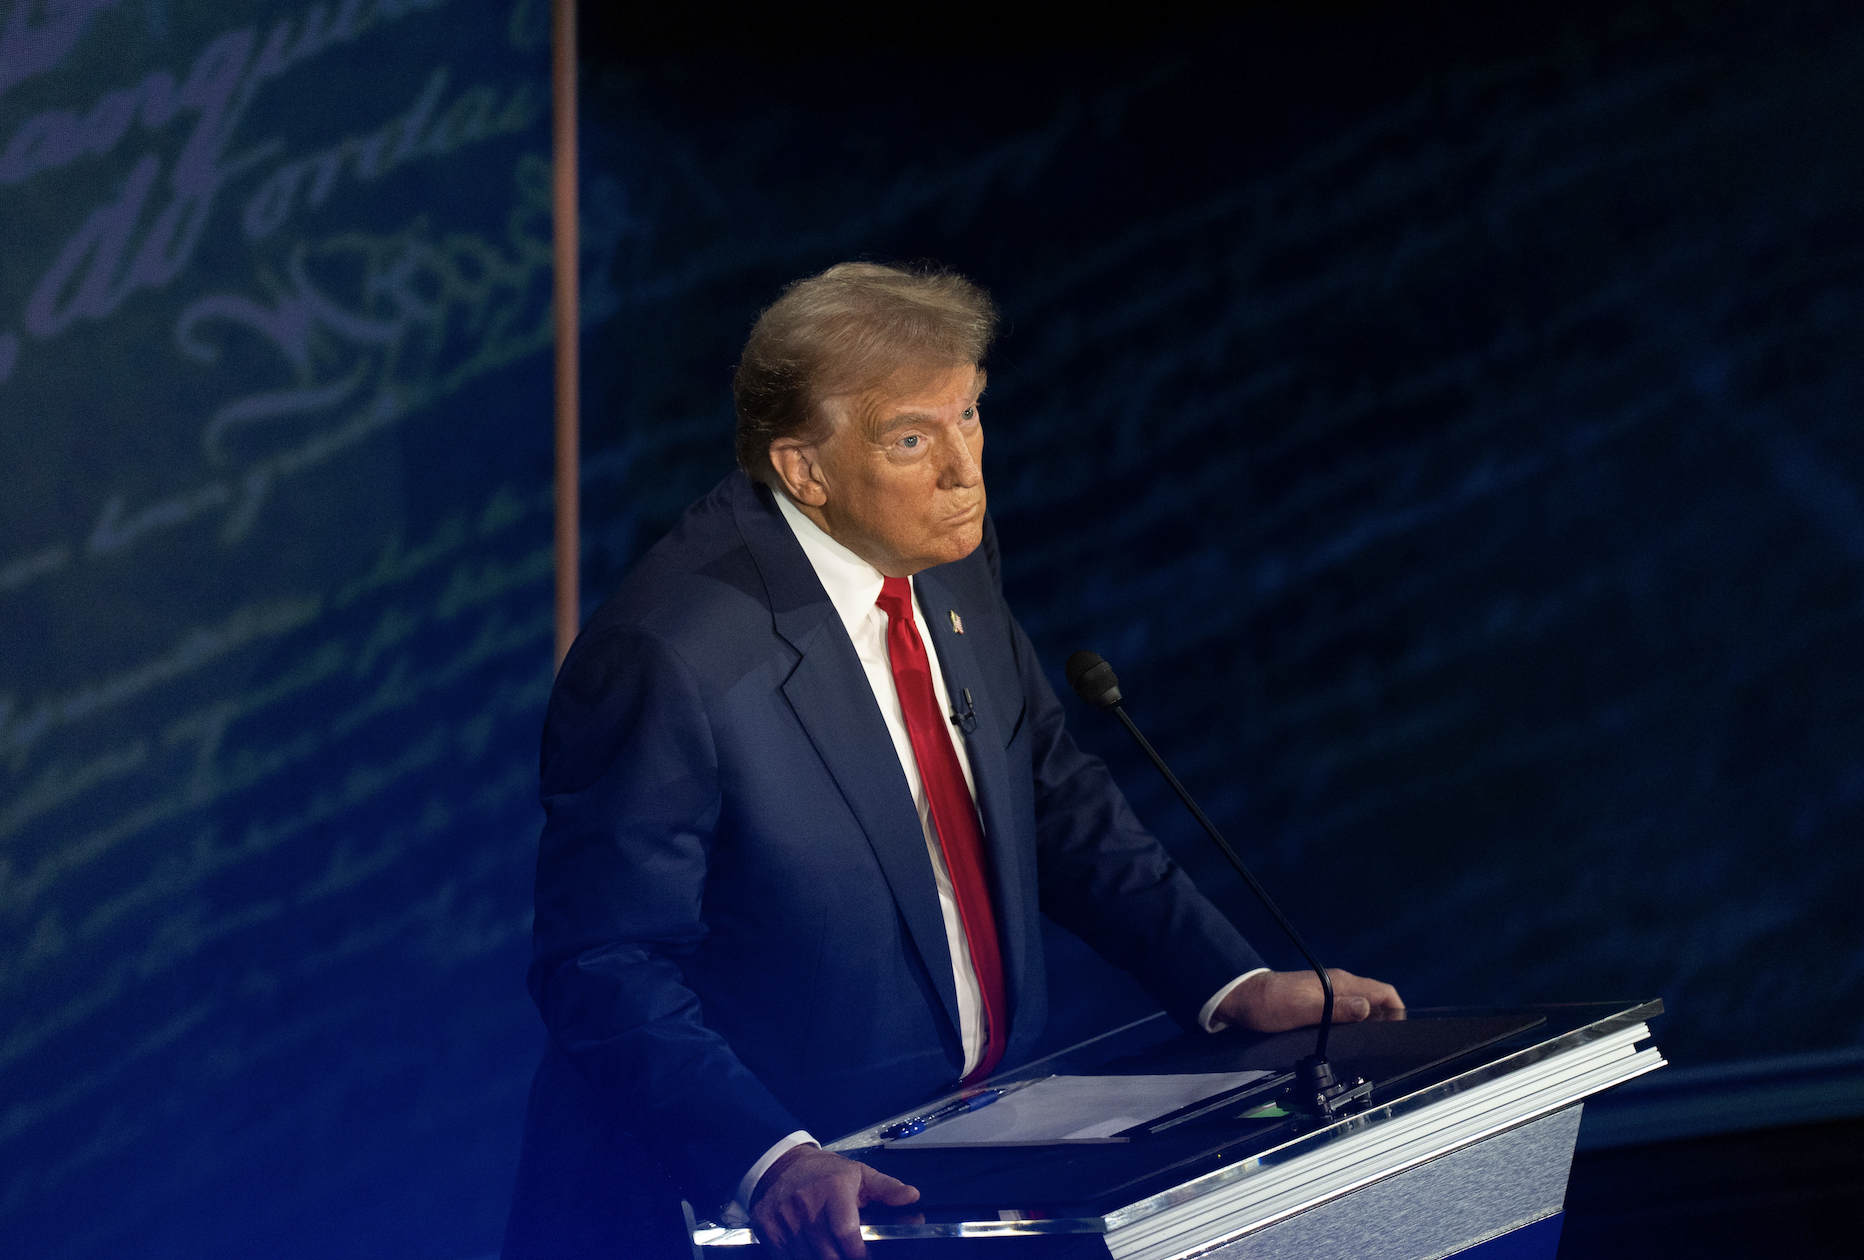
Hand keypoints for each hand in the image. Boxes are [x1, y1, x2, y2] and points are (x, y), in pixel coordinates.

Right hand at [749, 1144, 920, 1259]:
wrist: (781, 1165)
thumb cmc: (825, 1173)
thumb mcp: (858, 1174)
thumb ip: (886, 1188)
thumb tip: (912, 1196)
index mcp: (833, 1189)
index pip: (847, 1234)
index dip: (860, 1255)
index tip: (866, 1258)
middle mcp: (806, 1205)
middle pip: (828, 1254)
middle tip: (850, 1256)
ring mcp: (784, 1219)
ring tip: (833, 1253)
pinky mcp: (767, 1230)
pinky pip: (786, 1259)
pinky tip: (812, 1253)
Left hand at [1217, 968, 1403, 1032]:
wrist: (1241, 999)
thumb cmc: (1270, 1004)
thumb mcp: (1303, 1009)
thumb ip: (1335, 1009)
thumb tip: (1367, 1009)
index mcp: (1341, 983)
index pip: (1384, 992)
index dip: (1397, 1012)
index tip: (1398, 1035)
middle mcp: (1340, 986)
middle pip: (1376, 1003)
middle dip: (1384, 1023)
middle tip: (1381, 1049)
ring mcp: (1329, 994)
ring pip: (1361, 1009)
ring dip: (1367, 1026)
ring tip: (1364, 1050)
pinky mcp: (1319, 1003)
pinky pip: (1345, 1014)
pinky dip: (1351, 1026)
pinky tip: (1345, 1043)